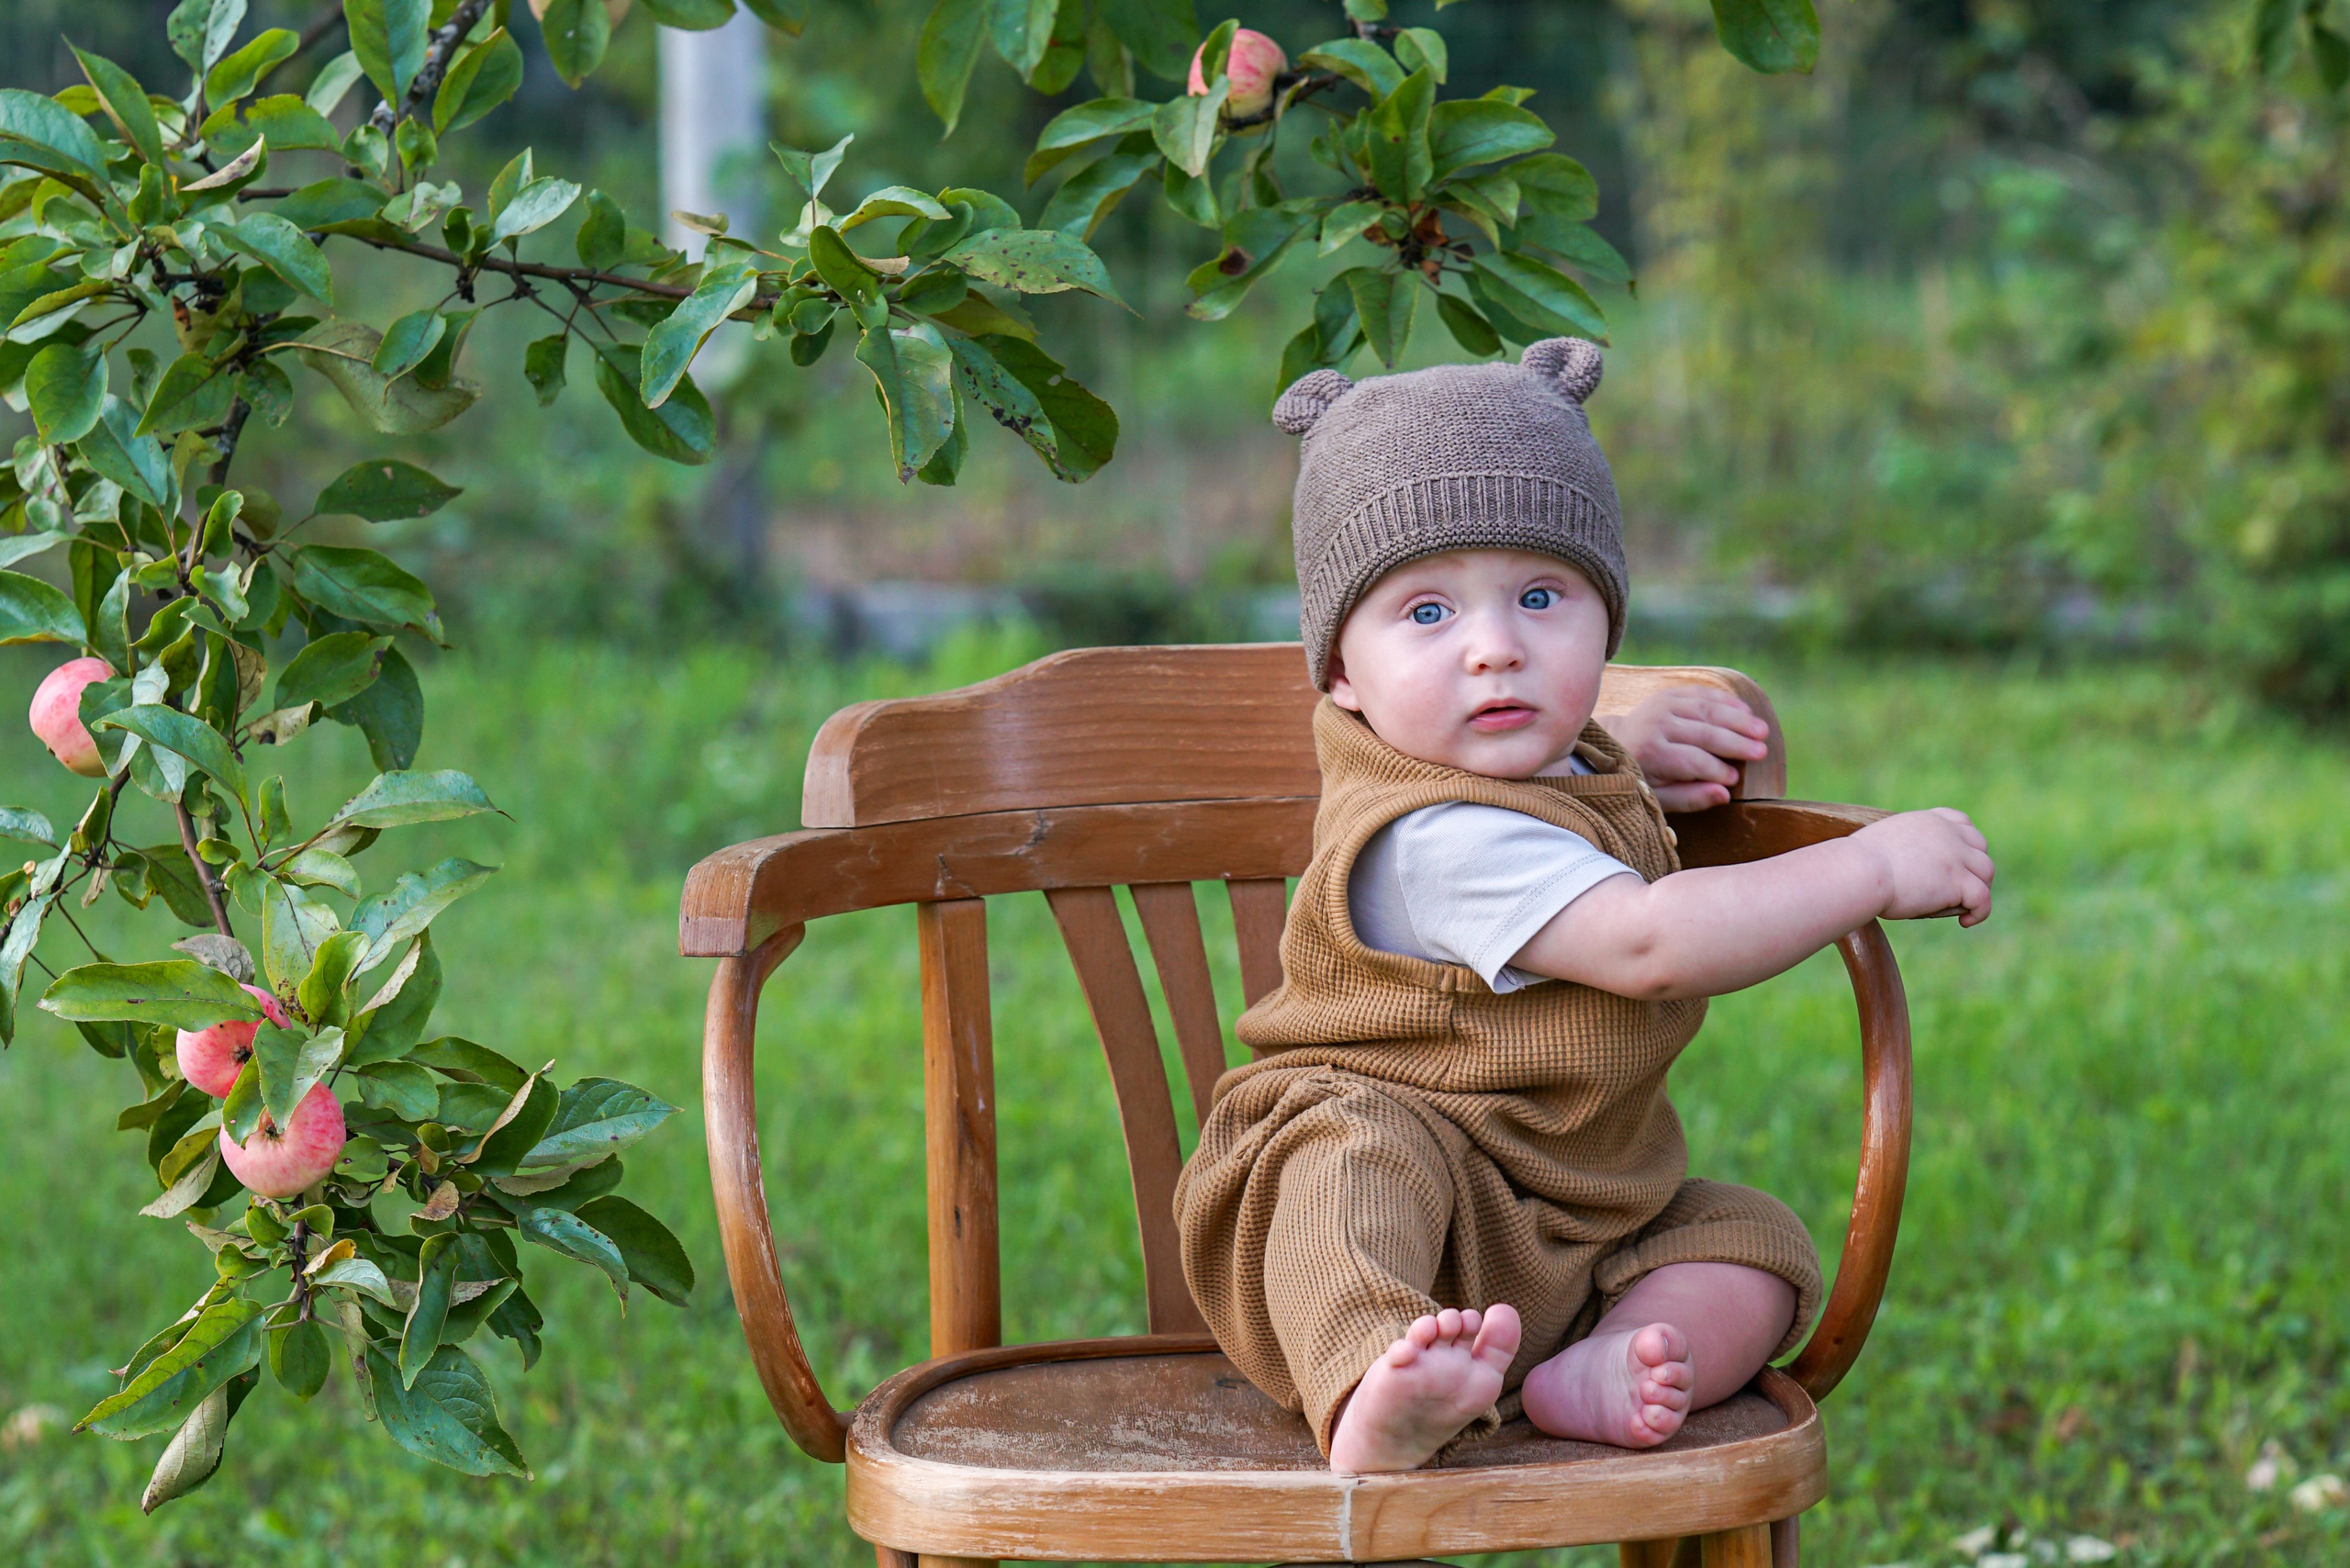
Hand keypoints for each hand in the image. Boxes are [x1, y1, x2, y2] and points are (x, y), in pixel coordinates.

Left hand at [1596, 688, 1771, 811]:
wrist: (1616, 745)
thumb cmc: (1643, 777)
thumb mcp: (1659, 796)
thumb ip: (1691, 798)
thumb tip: (1726, 794)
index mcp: (1651, 753)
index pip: (1693, 761)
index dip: (1717, 770)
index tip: (1736, 779)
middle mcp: (1656, 725)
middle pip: (1704, 733)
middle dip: (1736, 743)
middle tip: (1761, 752)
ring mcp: (1662, 705)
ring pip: (1707, 710)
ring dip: (1738, 719)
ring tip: (1762, 731)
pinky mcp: (1668, 694)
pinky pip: (1701, 693)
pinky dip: (1726, 700)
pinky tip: (1746, 710)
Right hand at [1850, 808, 1994, 926]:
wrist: (1859, 871)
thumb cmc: (1856, 864)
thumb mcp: (1882, 843)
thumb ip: (1898, 846)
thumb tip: (1892, 864)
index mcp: (1927, 821)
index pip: (1961, 822)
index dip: (1965, 842)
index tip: (1958, 860)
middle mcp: (1946, 833)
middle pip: (1979, 847)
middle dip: (1974, 867)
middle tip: (1959, 890)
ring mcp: (1956, 855)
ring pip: (1986, 871)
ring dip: (1978, 889)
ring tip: (1962, 907)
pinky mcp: (1958, 881)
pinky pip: (1983, 898)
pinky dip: (1979, 912)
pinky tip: (1964, 922)